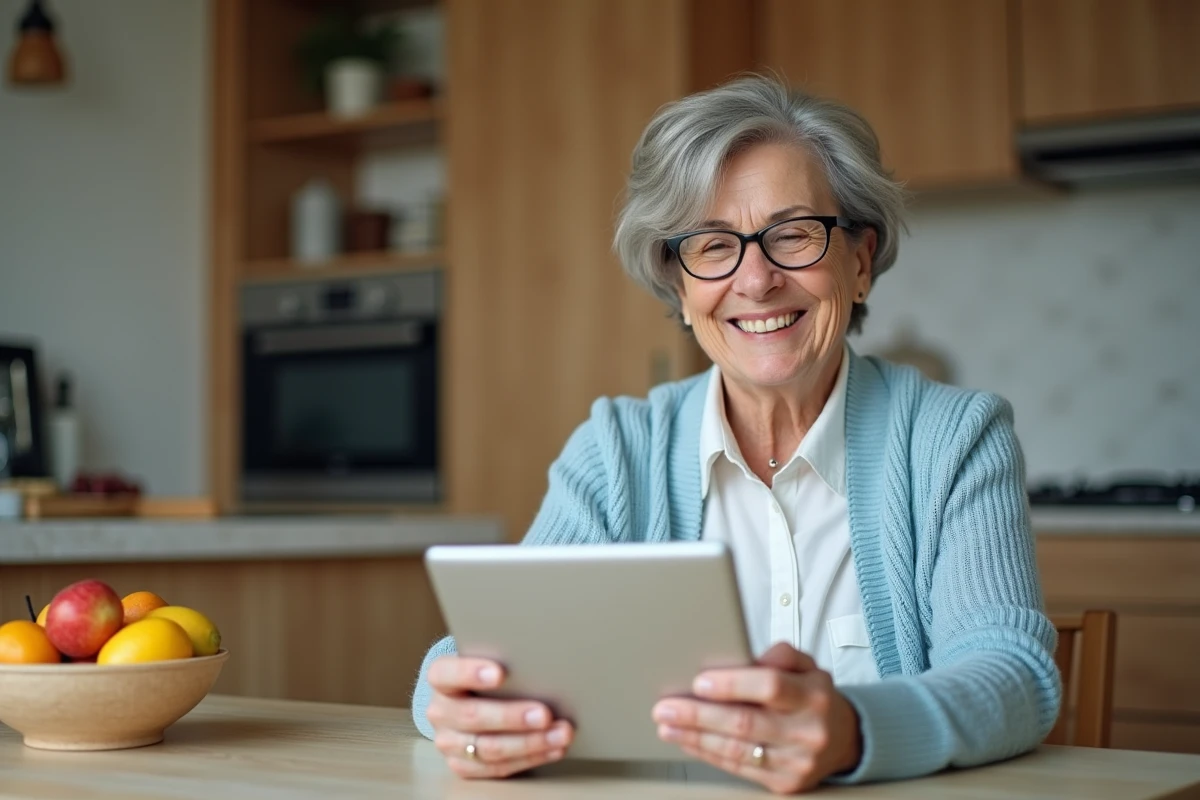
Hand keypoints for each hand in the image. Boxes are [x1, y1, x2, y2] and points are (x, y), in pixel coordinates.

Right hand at [426, 655, 574, 778]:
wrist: (469, 701)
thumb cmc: (485, 676)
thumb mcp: (488, 660)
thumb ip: (504, 661)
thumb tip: (541, 663)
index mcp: (440, 679)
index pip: (447, 674)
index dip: (471, 673)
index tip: (500, 673)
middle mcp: (440, 711)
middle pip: (473, 716)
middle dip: (512, 716)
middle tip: (544, 713)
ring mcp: (449, 742)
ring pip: (489, 748)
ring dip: (531, 742)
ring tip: (560, 733)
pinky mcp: (463, 766)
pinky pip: (498, 767)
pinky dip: (531, 758)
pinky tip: (553, 748)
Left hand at [652, 643, 861, 794]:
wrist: (844, 740)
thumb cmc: (814, 696)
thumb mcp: (807, 666)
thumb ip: (779, 655)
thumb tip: (741, 657)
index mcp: (813, 695)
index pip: (770, 687)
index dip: (732, 685)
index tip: (699, 682)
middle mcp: (808, 731)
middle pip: (746, 723)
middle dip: (699, 715)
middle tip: (666, 708)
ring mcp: (797, 762)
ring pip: (737, 751)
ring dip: (695, 738)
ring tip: (667, 725)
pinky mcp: (785, 783)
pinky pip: (739, 768)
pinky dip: (708, 754)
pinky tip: (689, 742)